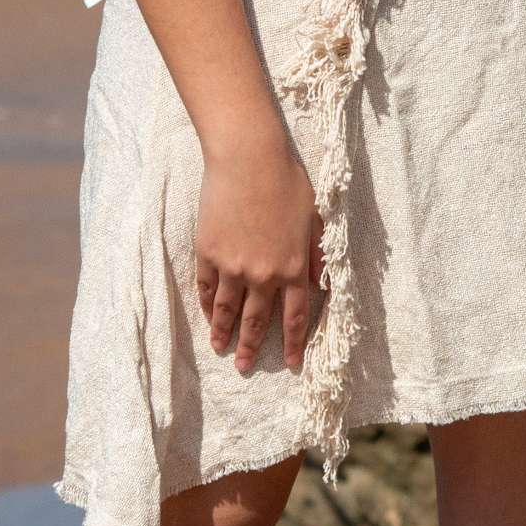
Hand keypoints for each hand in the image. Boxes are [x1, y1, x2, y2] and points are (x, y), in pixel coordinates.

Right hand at [194, 127, 325, 375]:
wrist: (247, 158)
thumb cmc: (287, 182)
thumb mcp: (314, 219)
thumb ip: (316, 255)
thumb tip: (320, 285)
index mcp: (293, 267)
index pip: (294, 317)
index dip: (293, 343)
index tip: (291, 364)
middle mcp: (262, 274)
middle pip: (256, 322)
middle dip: (251, 347)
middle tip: (244, 366)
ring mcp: (232, 266)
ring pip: (227, 311)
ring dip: (223, 333)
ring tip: (220, 348)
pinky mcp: (208, 253)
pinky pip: (206, 288)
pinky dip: (207, 305)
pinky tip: (208, 316)